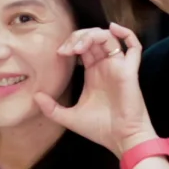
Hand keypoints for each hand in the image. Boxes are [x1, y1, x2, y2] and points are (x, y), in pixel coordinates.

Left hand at [37, 25, 156, 155]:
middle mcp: (106, 66)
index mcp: (93, 72)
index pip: (83, 47)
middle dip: (78, 37)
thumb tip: (35, 95)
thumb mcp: (68, 117)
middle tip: (66, 50)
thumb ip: (51, 108)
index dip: (71, 44)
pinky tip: (112, 29)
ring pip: (108, 37)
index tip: (59, 53)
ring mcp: (118, 67)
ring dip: (91, 36)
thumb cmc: (100, 129)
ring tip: (78, 48)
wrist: (121, 140)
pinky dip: (126, 34)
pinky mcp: (129, 71)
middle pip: (93, 37)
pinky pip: (134, 47)